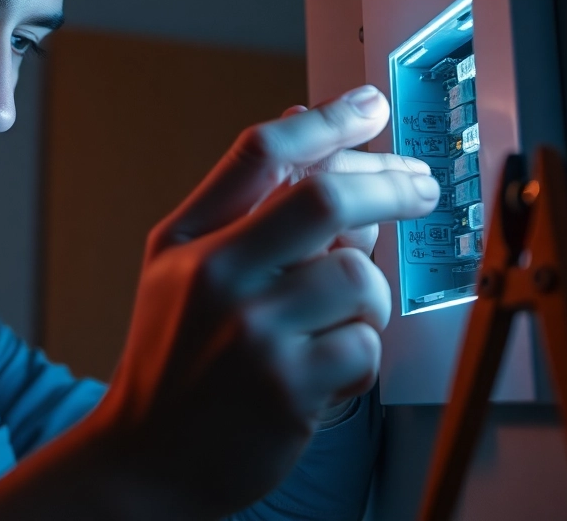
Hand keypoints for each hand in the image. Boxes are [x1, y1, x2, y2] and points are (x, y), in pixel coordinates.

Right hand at [92, 84, 437, 517]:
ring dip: (367, 296)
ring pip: (358, 278)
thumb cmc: (170, 361)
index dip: (327, 120)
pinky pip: (363, 345)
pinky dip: (357, 355)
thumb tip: (300, 121)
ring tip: (336, 320)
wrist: (144, 462)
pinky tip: (323, 370)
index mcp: (188, 240)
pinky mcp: (287, 388)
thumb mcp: (180, 271)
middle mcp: (214, 276)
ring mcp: (251, 333)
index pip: (261, 153)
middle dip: (391, 183)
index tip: (371, 104)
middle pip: (325, 199)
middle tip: (422, 186)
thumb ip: (237, 202)